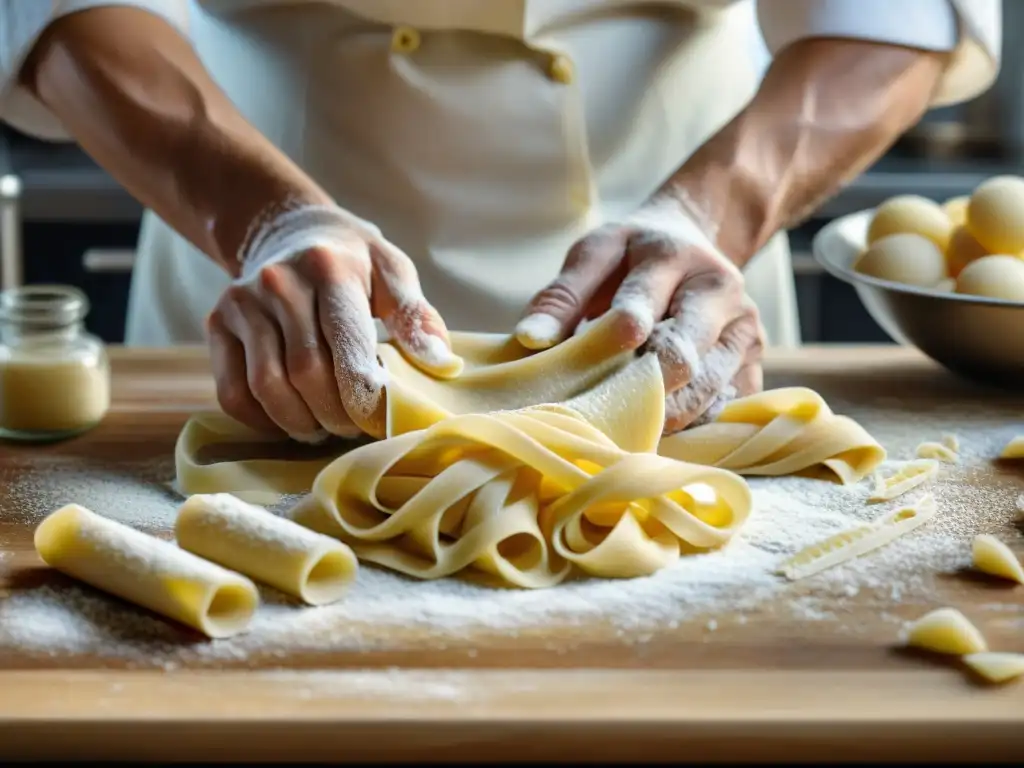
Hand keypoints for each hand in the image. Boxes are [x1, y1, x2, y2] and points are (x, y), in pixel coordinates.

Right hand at [207, 205, 461, 442]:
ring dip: (299, 423)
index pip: (345, 343)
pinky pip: (232, 391)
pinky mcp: (217, 323)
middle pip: (305, 372)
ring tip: (324, 429)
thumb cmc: (351, 262)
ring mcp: (242, 303)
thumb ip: (416, 317)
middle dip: (335, 415)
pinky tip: (289, 420)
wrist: (287, 231)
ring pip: (266, 387)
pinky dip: (261, 420)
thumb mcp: (391, 272)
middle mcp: (278, 282)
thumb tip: (441, 364)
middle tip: (355, 429)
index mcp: (329, 268)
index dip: (362, 392)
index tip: (379, 420)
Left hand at [516, 198, 763, 432]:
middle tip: (598, 415)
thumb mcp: (595, 255)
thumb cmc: (633, 255)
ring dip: (661, 415)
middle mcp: (721, 291)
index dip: (616, 334)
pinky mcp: (753, 364)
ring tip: (621, 426)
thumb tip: (531, 340)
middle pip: (683, 356)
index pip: (643, 302)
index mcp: (675, 257)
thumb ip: (561, 295)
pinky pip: (723, 407)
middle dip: (639, 390)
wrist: (698, 242)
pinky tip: (657, 426)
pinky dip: (689, 423)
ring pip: (705, 391)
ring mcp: (744, 330)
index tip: (587, 359)